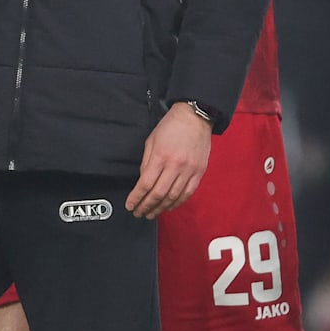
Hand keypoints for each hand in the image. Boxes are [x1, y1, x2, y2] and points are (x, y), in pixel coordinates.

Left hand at [125, 102, 211, 218]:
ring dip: (161, 208)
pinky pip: (188, 193)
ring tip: (151, 213)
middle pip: (158, 194)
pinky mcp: (199, 172)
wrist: (194, 117)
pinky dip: (177, 203)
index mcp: (161, 156)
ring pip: (173, 197)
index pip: (145, 184)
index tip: (130, 205)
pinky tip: (168, 207)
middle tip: (139, 213)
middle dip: (146, 207)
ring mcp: (189, 170)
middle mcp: (175, 165)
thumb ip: (146, 163)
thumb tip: (143, 182)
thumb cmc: (171, 126)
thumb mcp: (151, 141)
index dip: (136, 198)